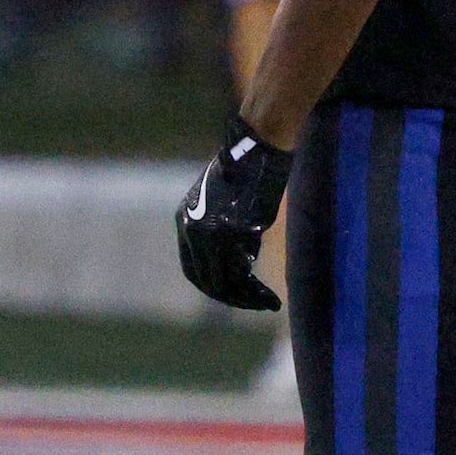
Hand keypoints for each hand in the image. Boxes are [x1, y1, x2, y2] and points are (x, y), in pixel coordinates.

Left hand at [176, 116, 293, 312]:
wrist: (256, 150)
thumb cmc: (248, 174)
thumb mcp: (224, 206)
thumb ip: (221, 234)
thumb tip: (238, 268)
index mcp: (185, 221)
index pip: (192, 268)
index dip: (212, 286)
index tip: (234, 295)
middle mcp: (191, 229)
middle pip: (206, 279)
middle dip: (232, 297)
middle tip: (256, 304)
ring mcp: (209, 232)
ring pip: (223, 282)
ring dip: (246, 299)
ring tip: (267, 304)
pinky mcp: (231, 233)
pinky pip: (241, 274)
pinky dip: (255, 292)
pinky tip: (271, 298)